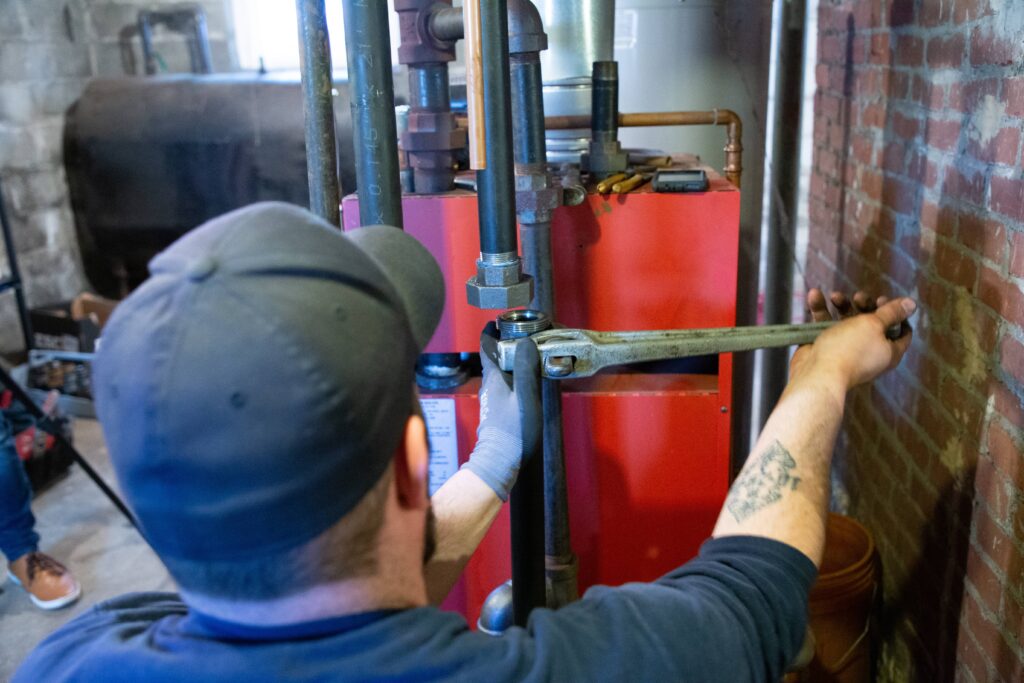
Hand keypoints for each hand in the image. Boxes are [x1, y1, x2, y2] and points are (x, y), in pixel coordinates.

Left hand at [461, 324, 524, 500]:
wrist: (500, 463)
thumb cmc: (514, 432)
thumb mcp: (526, 398)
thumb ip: (527, 370)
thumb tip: (526, 342)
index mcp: (493, 378)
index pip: (486, 344)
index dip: (492, 330)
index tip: (503, 319)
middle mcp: (489, 385)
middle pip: (494, 356)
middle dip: (506, 343)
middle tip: (524, 334)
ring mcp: (492, 398)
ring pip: (500, 371)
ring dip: (511, 360)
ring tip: (531, 355)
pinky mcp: (497, 410)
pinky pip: (505, 385)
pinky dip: (514, 376)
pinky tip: (528, 383)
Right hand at [790, 288, 914, 393]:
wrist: (818, 373)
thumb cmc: (850, 349)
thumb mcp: (874, 325)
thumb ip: (892, 312)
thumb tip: (912, 303)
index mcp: (889, 351)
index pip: (901, 331)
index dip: (896, 313)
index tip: (882, 300)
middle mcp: (870, 351)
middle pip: (873, 323)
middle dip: (865, 306)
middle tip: (858, 297)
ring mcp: (846, 349)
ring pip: (847, 322)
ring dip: (842, 305)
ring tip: (835, 296)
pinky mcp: (826, 347)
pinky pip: (825, 325)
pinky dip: (821, 310)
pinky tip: (814, 296)